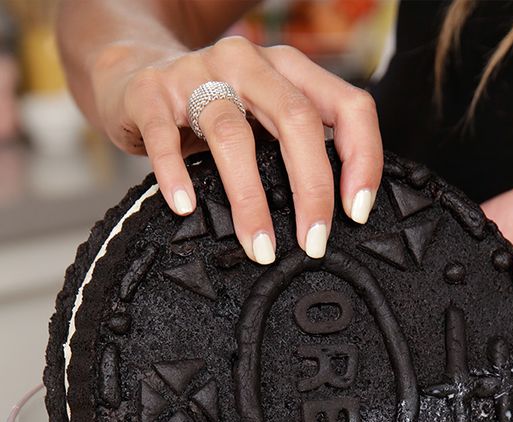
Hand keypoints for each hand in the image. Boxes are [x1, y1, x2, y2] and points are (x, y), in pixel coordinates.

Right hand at [92, 36, 382, 262]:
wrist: (130, 74)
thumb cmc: (208, 109)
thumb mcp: (261, 117)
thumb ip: (293, 148)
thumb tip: (332, 216)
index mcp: (288, 69)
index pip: (348, 106)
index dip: (363, 159)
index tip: (356, 212)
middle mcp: (248, 62)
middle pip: (296, 120)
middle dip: (312, 189)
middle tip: (314, 243)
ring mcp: (196, 74)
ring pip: (233, 134)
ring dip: (250, 200)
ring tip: (259, 247)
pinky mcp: (149, 94)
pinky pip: (164, 136)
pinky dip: (176, 174)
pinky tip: (185, 208)